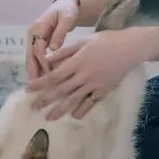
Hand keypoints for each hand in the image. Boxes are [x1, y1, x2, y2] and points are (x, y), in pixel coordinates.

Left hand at [25, 28, 148, 119]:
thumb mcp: (84, 41)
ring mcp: (94, 84)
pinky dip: (82, 110)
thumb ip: (66, 51)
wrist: (131, 47)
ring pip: (74, 99)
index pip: (54, 76)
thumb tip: (48, 59)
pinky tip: (74, 116)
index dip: (40, 83)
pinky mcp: (104, 89)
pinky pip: (91, 102)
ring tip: (49, 118)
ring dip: (60, 110)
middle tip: (33, 107)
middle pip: (61, 90)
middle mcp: (84, 75)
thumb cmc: (106, 40)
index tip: (28, 89)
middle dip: (46, 99)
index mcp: (77, 61)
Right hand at [26, 0, 79, 78]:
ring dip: (35, 70)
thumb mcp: (67, 18)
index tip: (50, 74)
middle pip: (30, 55)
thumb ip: (60, 32)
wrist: (66, 4)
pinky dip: (39, 66)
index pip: (38, 49)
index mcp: (37, 28)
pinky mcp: (38, 42)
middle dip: (33, 70)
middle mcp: (32, 34)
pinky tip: (44, 77)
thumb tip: (53, 49)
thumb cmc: (68, 10)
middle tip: (38, 86)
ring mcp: (34, 39)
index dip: (43, 62)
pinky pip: (36, 56)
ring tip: (40, 85)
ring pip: (32, 57)